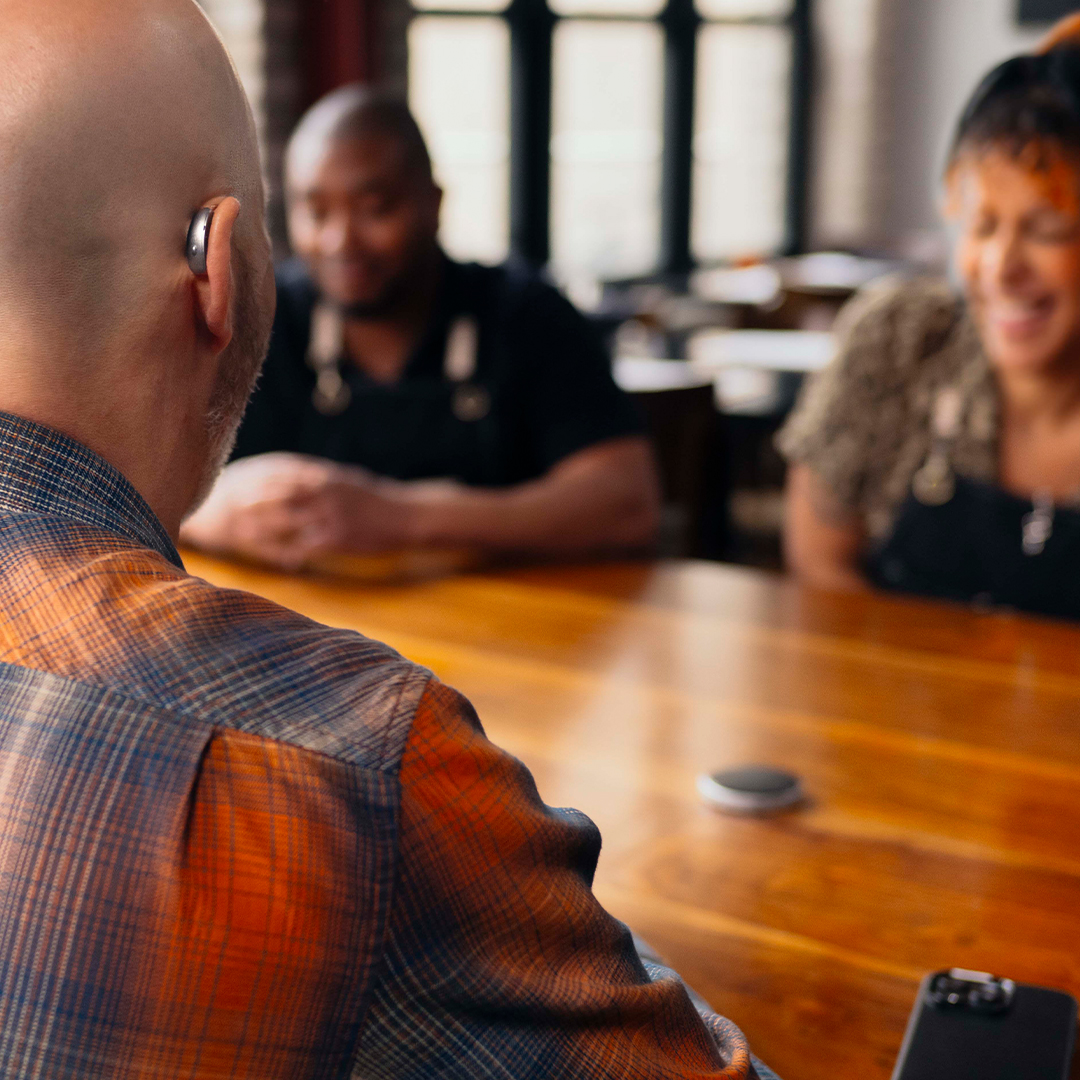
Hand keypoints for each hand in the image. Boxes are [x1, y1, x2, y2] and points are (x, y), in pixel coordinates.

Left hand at [180, 453, 421, 569]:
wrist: (407, 514)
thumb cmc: (376, 498)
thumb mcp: (347, 479)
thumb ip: (319, 478)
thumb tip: (295, 475)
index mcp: (324, 476)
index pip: (281, 474)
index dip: (256, 480)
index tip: (235, 484)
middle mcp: (324, 492)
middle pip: (277, 496)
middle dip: (252, 503)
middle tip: (228, 509)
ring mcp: (330, 515)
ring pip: (286, 522)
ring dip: (262, 530)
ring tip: (242, 537)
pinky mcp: (338, 538)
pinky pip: (307, 547)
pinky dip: (292, 554)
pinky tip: (282, 562)